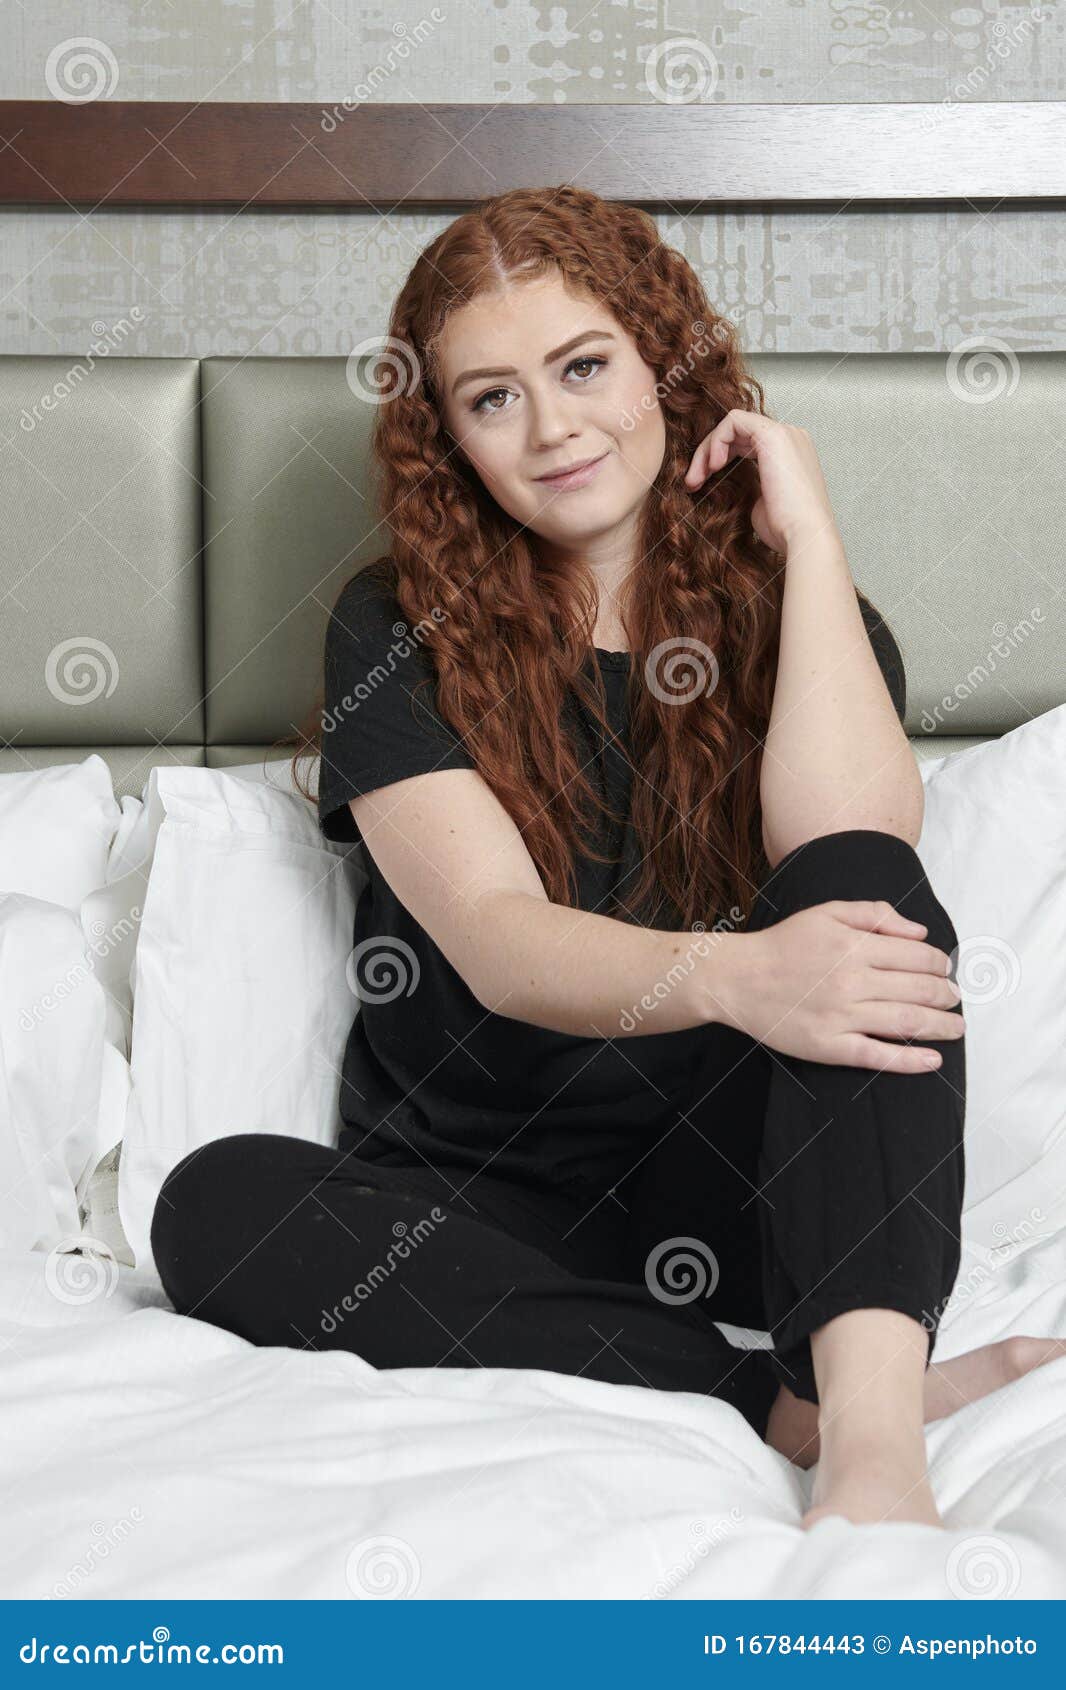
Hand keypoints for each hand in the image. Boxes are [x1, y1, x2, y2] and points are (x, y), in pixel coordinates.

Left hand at [683, 409, 838, 554]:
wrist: (803, 535)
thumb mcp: (761, 503)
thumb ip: (750, 486)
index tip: (699, 484)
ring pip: (732, 424)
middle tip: (691, 483)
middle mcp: (790, 437)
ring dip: (707, 449)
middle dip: (707, 454)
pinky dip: (716, 440)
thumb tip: (732, 486)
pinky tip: (713, 466)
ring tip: (695, 479)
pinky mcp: (774, 434)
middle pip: (737, 432)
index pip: (745, 442)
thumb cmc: (784, 528)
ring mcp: (784, 432)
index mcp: (789, 453)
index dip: (718, 458)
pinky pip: (734, 421)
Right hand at [714, 900, 963, 1073]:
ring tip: (956, 1028)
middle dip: (947, 996)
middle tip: (955, 1000)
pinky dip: (911, 1060)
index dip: (941, 965)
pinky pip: (878, 1056)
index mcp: (855, 946)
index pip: (918, 957)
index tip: (946, 971)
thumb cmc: (784, 944)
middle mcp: (853, 981)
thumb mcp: (827, 912)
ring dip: (941, 1027)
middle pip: (920, 990)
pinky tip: (933, 1061)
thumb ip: (875, 914)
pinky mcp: (829, 1046)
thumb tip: (919, 933)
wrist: (739, 979)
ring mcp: (842, 1016)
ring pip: (907, 1022)